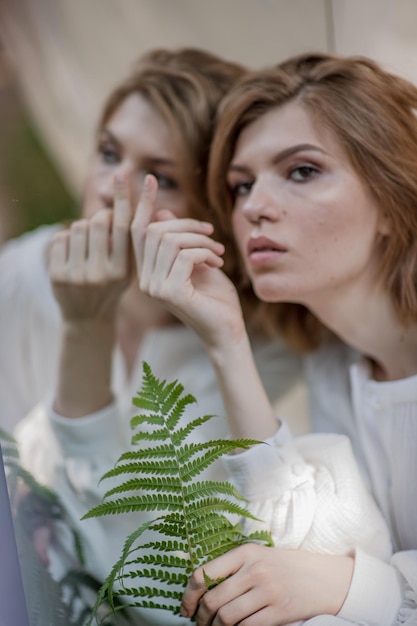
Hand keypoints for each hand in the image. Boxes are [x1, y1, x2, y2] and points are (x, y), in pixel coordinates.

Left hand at [48, 175, 132, 323]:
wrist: (87, 318)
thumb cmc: (112, 286)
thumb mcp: (129, 269)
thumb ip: (134, 242)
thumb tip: (148, 206)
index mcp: (123, 271)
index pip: (126, 227)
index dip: (126, 199)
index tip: (123, 175)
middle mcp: (101, 274)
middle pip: (98, 221)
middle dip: (100, 217)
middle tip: (103, 225)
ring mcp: (78, 276)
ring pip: (78, 227)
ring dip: (84, 229)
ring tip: (89, 245)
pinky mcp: (58, 276)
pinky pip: (60, 237)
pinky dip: (67, 239)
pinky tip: (74, 253)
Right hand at [131, 174, 245, 348]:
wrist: (227, 330)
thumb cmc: (215, 298)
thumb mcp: (197, 260)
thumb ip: (178, 240)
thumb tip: (161, 212)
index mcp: (147, 270)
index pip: (137, 231)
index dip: (141, 203)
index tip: (148, 178)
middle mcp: (144, 279)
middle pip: (154, 231)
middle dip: (186, 224)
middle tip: (211, 234)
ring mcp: (154, 287)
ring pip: (168, 241)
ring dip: (199, 240)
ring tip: (217, 253)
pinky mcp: (169, 292)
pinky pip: (183, 255)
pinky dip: (204, 252)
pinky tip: (216, 264)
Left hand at [180, 544, 353, 624]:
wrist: (325, 577)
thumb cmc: (286, 567)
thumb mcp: (260, 557)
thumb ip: (234, 568)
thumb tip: (201, 591)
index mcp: (246, 552)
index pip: (204, 572)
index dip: (188, 595)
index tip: (185, 609)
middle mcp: (255, 569)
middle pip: (213, 599)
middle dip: (201, 618)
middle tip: (200, 625)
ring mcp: (268, 590)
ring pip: (226, 617)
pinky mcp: (279, 611)